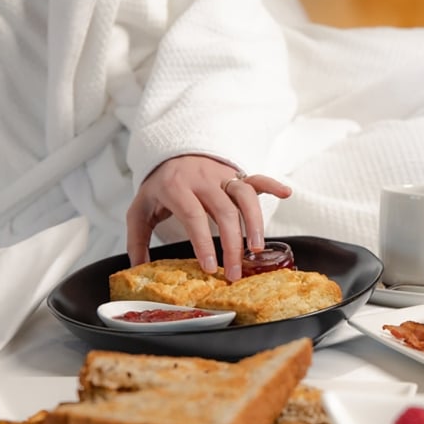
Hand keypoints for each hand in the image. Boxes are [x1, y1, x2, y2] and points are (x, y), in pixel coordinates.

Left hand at [126, 155, 291, 280]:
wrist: (169, 152)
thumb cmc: (159, 187)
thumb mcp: (140, 210)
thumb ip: (137, 241)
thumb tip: (137, 271)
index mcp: (176, 187)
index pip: (193, 215)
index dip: (203, 241)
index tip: (210, 266)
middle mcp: (202, 179)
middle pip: (224, 211)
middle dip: (232, 243)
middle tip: (235, 271)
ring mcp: (221, 175)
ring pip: (244, 196)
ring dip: (255, 222)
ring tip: (257, 249)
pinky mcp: (235, 174)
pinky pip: (256, 178)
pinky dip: (272, 185)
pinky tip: (286, 193)